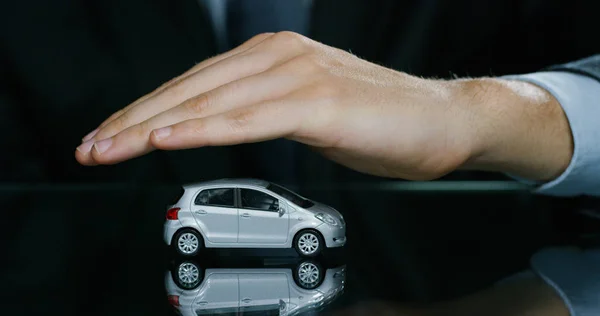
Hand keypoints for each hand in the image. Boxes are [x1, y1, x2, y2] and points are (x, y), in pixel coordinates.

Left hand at [75, 31, 571, 180]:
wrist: (443, 120)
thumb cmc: (378, 120)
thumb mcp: (304, 112)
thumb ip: (260, 113)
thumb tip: (221, 126)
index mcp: (273, 55)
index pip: (194, 82)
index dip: (146, 110)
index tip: (113, 134)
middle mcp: (280, 56)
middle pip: (190, 87)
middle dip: (133, 120)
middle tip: (94, 145)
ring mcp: (298, 75)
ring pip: (210, 101)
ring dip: (154, 126)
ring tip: (113, 148)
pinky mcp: (318, 101)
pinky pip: (248, 118)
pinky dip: (205, 128)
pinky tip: (169, 139)